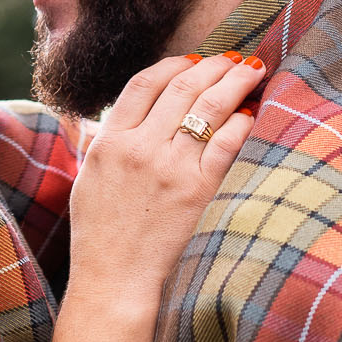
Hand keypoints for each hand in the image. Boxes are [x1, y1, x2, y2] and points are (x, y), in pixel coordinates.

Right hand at [50, 52, 263, 341]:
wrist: (114, 282)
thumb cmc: (99, 237)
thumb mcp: (89, 180)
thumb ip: (106, 142)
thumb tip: (123, 114)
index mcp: (109, 142)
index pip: (144, 84)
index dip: (173, 65)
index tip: (192, 60)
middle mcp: (140, 148)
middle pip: (182, 87)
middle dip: (213, 66)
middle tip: (233, 58)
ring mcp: (170, 168)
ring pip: (209, 107)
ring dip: (234, 82)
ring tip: (252, 70)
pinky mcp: (198, 190)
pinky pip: (228, 143)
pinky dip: (243, 121)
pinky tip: (253, 112)